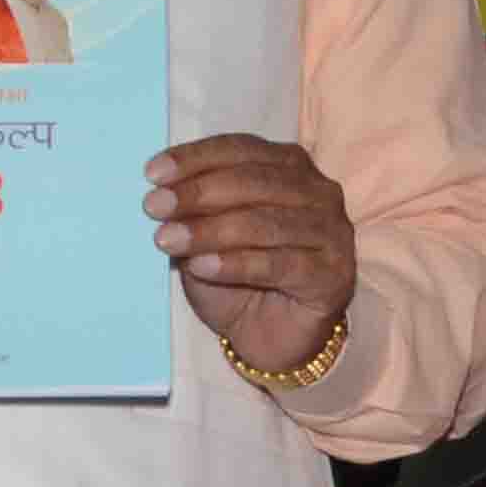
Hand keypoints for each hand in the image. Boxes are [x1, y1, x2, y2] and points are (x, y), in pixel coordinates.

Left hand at [148, 133, 355, 370]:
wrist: (269, 337)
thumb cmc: (237, 279)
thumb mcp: (206, 239)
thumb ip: (195, 214)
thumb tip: (162, 195)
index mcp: (290, 168)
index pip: (243, 149)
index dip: (197, 158)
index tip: (152, 173)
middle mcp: (319, 192)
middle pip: (256, 181)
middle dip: (199, 192)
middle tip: (154, 207)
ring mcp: (332, 233)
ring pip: (266, 223)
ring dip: (210, 230)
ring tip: (168, 240)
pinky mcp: (333, 274)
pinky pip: (280, 264)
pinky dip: (236, 264)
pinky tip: (201, 267)